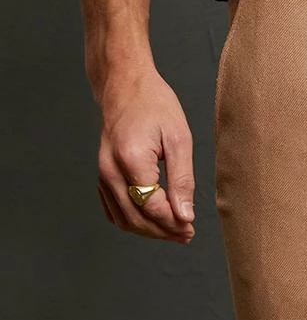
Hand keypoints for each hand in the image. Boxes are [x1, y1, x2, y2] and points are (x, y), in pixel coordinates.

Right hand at [95, 62, 195, 243]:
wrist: (125, 85)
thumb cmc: (154, 105)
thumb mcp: (179, 139)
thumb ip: (182, 180)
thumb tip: (185, 215)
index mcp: (131, 159)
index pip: (152, 207)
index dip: (173, 223)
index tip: (191, 228)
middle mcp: (110, 170)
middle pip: (137, 219)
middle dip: (164, 232)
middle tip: (187, 234)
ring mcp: (102, 175)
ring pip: (124, 220)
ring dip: (150, 231)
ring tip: (174, 231)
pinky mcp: (102, 176)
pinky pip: (115, 211)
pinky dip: (135, 221)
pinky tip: (155, 222)